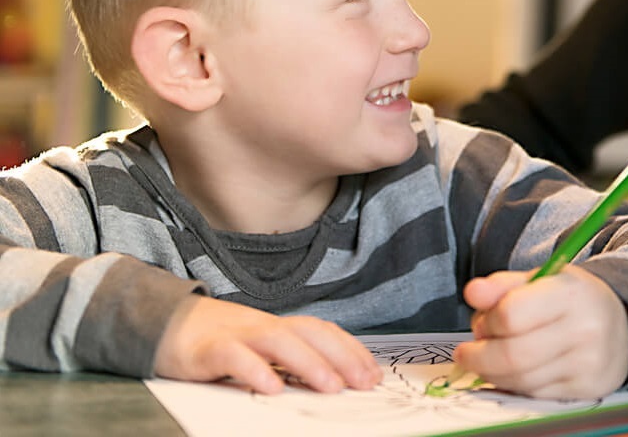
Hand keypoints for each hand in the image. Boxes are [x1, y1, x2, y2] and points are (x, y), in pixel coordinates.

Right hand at [154, 295, 381, 394]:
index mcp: (279, 327)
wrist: (167, 325)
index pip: (322, 331)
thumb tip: (332, 384)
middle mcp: (263, 326)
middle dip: (340, 357)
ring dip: (308, 363)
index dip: (350, 350)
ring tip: (330, 387)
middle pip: (308, 333)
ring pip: (278, 340)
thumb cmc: (220, 343)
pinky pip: (234, 356)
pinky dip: (254, 370)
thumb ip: (289, 363)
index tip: (373, 374)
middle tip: (363, 383)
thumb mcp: (259, 351)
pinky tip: (271, 389)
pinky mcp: (209, 349)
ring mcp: (237, 334)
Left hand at [454, 266, 627, 399]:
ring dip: (492, 373)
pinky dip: (513, 385)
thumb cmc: (572, 298)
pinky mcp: (588, 391)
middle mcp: (584, 330)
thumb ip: (502, 285)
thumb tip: (472, 292)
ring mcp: (588, 365)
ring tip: (487, 358)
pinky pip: (536, 394)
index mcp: (570, 293)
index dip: (487, 320)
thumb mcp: (540, 278)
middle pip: (513, 355)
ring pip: (522, 380)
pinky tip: (509, 372)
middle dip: (480, 357)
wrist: (623, 323)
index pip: (512, 314)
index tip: (479, 321)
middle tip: (467, 351)